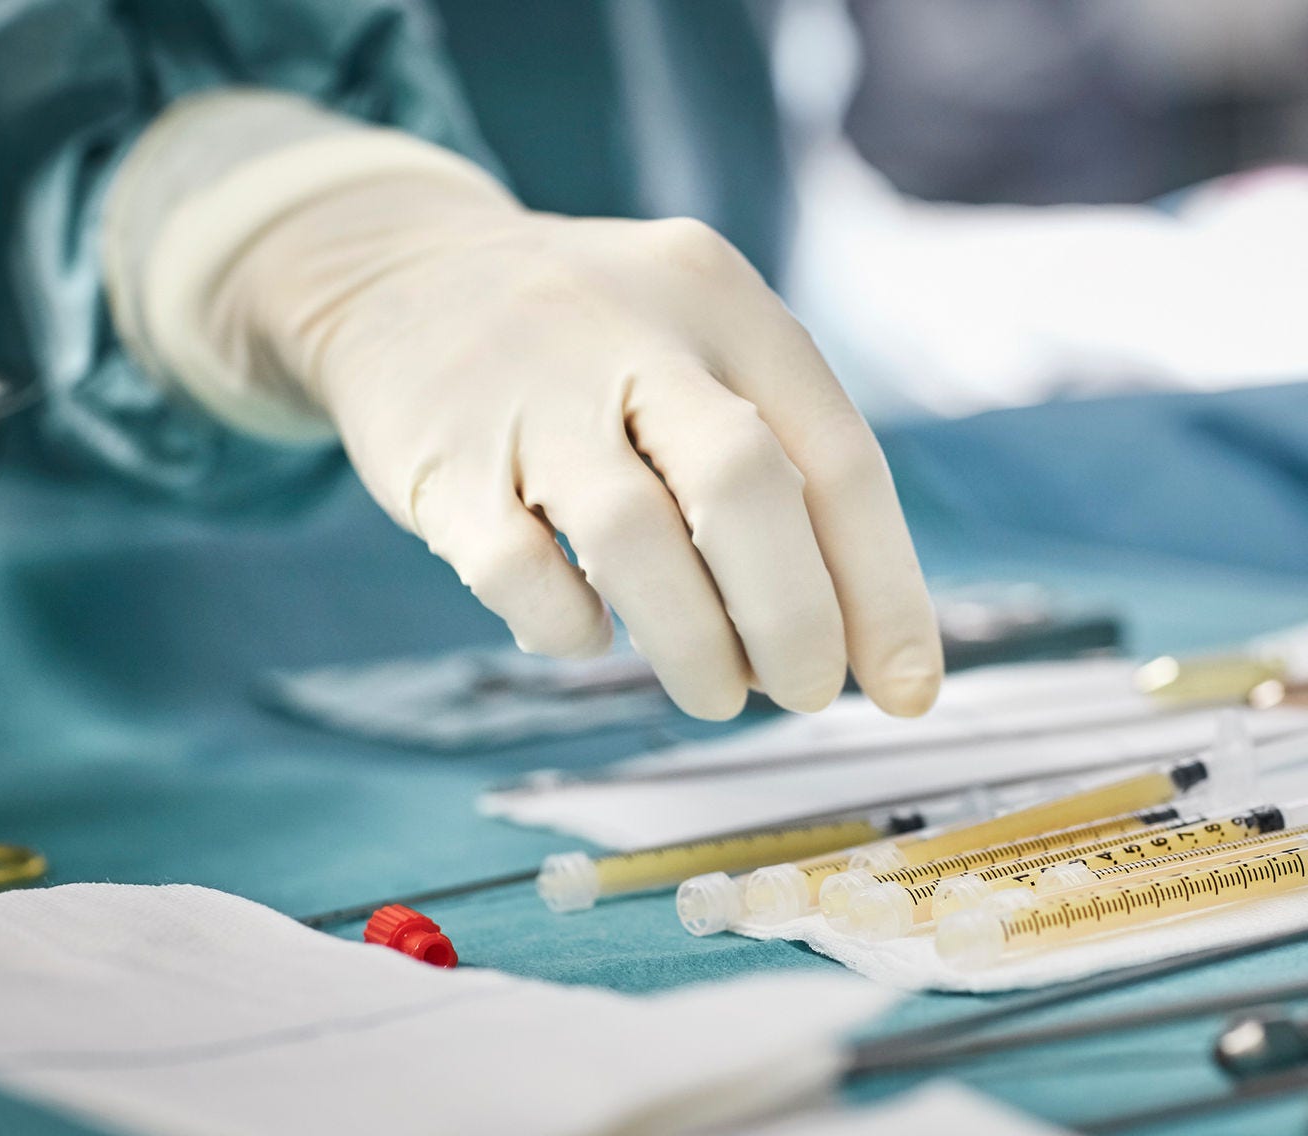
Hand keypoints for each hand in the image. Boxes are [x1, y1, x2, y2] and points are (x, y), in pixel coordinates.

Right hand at [235, 175, 941, 720]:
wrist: (399, 270)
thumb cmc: (595, 350)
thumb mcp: (700, 348)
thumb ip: (782, 469)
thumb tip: (859, 649)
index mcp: (725, 304)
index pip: (836, 457)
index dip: (884, 590)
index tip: (908, 688)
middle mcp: (633, 331)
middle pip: (746, 485)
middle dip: (795, 618)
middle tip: (804, 694)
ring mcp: (527, 390)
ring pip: (634, 536)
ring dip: (695, 645)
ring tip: (714, 692)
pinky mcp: (438, 456)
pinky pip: (517, 571)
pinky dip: (571, 628)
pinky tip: (588, 632)